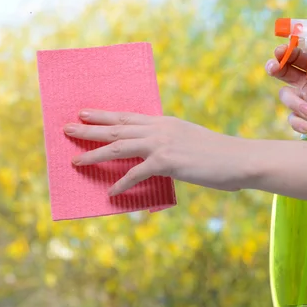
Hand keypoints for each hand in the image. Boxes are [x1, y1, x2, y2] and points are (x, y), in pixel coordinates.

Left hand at [63, 110, 250, 194]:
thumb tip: (155, 157)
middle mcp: (159, 128)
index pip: (127, 116)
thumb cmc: (218, 154)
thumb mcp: (189, 141)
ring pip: (119, 146)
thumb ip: (169, 144)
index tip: (85, 113)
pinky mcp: (167, 161)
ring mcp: (162, 143)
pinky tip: (110, 193)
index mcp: (164, 122)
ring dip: (95, 153)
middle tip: (66, 128)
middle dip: (89, 128)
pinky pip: (136, 173)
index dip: (103, 115)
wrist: (240, 158)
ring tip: (76, 160)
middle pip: (116, 126)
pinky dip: (121, 184)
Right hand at [265, 30, 306, 143]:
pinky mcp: (306, 122)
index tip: (280, 51)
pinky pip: (292, 119)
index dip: (288, 53)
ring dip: (295, 103)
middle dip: (277, 69)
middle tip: (273, 68)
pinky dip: (299, 122)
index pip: (300, 58)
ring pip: (286, 96)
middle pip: (286, 74)